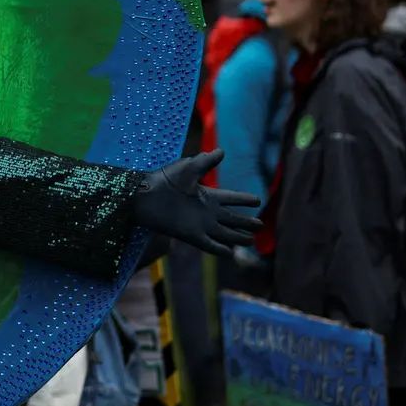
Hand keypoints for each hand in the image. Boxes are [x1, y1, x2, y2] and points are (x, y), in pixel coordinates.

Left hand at [130, 149, 261, 256]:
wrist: (145, 195)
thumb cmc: (164, 179)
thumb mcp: (188, 168)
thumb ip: (206, 161)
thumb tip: (222, 151)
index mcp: (206, 195)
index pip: (230, 198)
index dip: (244, 200)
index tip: (258, 200)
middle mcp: (206, 211)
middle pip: (231, 219)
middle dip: (246, 222)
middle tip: (260, 225)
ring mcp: (200, 225)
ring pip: (225, 233)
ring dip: (238, 237)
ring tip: (251, 241)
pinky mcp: (191, 236)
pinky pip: (210, 245)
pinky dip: (221, 249)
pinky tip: (232, 254)